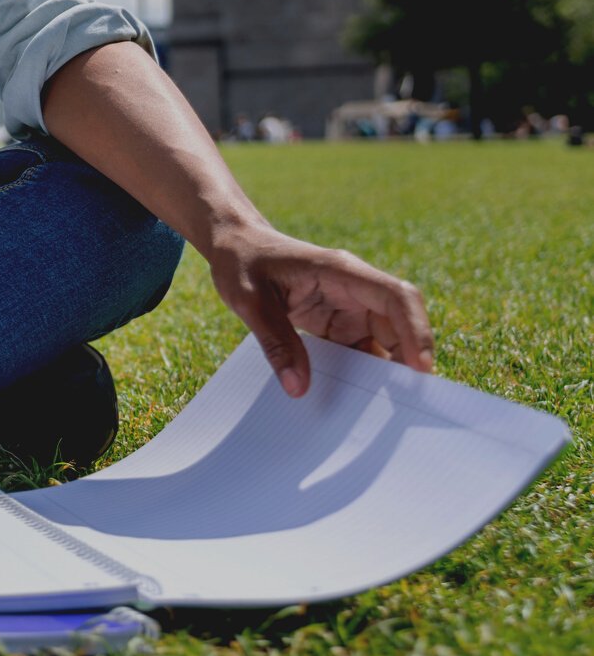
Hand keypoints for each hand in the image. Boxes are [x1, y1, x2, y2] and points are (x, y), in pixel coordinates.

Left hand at [204, 223, 434, 396]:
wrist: (235, 246)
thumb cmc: (242, 263)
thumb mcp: (249, 302)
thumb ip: (275, 342)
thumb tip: (298, 387)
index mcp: (340, 271)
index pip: (395, 296)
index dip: (416, 329)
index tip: (421, 367)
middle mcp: (355, 288)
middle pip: (399, 323)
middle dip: (408, 360)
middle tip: (409, 404)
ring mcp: (350, 306)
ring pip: (385, 340)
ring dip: (386, 371)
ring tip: (382, 410)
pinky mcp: (339, 322)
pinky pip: (362, 349)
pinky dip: (363, 372)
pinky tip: (356, 398)